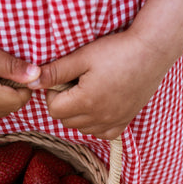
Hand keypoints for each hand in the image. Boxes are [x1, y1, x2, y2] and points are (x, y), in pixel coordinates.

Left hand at [33, 29, 170, 138]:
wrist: (152, 51)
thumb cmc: (116, 50)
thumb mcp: (82, 57)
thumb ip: (55, 72)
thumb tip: (31, 81)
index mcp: (86, 102)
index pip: (54, 110)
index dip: (53, 93)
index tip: (64, 78)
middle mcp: (99, 117)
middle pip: (66, 120)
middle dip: (65, 103)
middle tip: (77, 82)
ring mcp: (113, 122)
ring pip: (82, 128)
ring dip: (79, 114)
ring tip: (89, 90)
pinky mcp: (125, 122)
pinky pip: (102, 133)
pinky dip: (96, 123)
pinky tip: (100, 104)